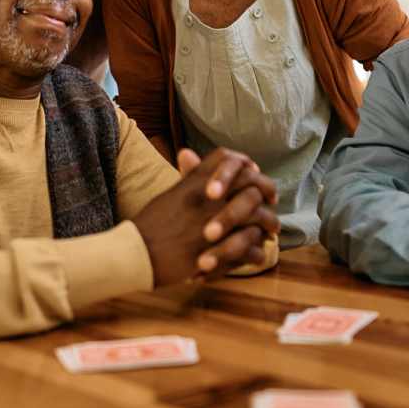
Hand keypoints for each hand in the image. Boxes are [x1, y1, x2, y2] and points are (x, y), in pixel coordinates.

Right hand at [133, 147, 278, 286]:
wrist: (136, 253)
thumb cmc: (151, 224)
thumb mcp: (170, 193)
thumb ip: (188, 176)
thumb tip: (190, 153)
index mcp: (196, 182)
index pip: (230, 160)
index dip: (246, 165)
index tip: (254, 173)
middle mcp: (208, 199)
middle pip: (251, 185)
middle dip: (267, 192)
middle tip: (272, 201)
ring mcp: (214, 223)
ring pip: (257, 218)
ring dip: (268, 224)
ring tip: (271, 231)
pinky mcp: (217, 251)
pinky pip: (251, 249)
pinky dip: (257, 251)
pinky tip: (257, 253)